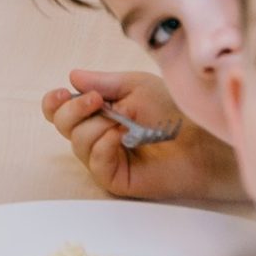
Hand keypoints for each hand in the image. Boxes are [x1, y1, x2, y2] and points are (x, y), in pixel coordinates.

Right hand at [40, 69, 236, 200]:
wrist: (201, 139)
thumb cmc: (174, 111)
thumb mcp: (136, 86)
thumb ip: (103, 81)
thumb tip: (72, 77)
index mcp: (99, 113)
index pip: (60, 111)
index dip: (54, 102)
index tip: (63, 92)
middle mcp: (97, 136)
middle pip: (61, 125)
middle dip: (74, 109)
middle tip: (98, 101)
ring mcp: (104, 158)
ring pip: (77, 141)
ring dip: (97, 126)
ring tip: (125, 124)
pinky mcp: (114, 178)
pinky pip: (94, 160)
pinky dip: (105, 144)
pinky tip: (124, 138)